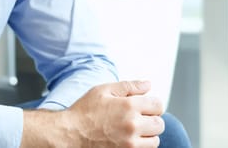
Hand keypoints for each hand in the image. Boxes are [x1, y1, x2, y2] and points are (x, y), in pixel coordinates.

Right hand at [22, 80, 164, 147]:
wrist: (69, 135)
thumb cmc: (84, 112)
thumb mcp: (104, 91)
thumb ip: (129, 86)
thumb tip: (148, 85)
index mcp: (129, 106)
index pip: (158, 105)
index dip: (152, 105)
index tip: (145, 107)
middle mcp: (132, 125)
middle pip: (159, 124)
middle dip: (151, 120)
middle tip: (139, 119)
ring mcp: (129, 144)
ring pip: (154, 141)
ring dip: (147, 136)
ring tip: (133, 132)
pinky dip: (140, 146)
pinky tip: (129, 140)